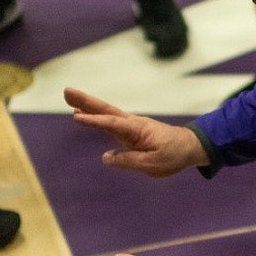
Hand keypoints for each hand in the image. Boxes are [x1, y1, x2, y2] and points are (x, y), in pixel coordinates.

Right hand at [64, 88, 208, 176]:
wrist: (189, 146)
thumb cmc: (173, 155)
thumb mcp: (153, 164)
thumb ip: (128, 160)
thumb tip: (106, 157)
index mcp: (137, 130)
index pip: (112, 124)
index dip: (94, 121)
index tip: (76, 117)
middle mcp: (131, 123)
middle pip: (105, 110)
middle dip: (86, 101)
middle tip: (66, 91)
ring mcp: (130, 125)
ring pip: (105, 113)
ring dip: (87, 105)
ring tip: (69, 99)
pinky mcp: (129, 130)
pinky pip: (108, 121)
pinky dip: (95, 115)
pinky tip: (83, 114)